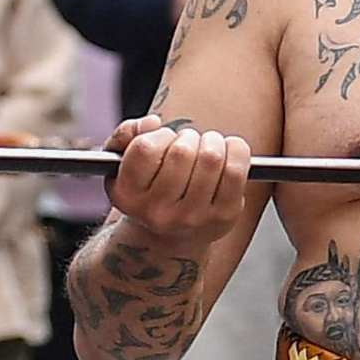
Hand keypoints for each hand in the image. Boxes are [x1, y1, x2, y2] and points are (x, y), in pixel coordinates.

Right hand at [106, 113, 252, 245]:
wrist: (173, 236)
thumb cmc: (151, 189)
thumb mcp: (123, 163)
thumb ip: (126, 134)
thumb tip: (152, 123)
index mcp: (128, 196)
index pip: (146, 148)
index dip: (160, 135)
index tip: (165, 140)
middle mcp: (158, 212)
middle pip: (182, 151)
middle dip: (188, 137)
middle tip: (189, 144)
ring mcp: (193, 217)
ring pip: (211, 157)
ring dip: (212, 141)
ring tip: (206, 148)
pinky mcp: (224, 216)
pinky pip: (235, 171)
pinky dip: (236, 150)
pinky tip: (228, 152)